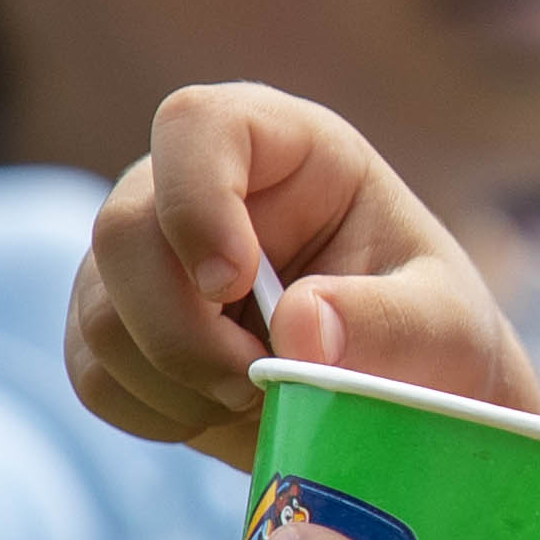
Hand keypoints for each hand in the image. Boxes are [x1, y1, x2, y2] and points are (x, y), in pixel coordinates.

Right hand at [68, 82, 539, 468]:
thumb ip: (391, 324)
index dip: (196, 198)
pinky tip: (224, 414)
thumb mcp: (446, 329)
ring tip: (262, 402)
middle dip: (183, 331)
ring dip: (178, 383)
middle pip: (123, 231)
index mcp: (287, 149)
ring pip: (100, 314)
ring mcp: (147, 255)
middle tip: (258, 385)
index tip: (233, 281)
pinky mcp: (119, 324)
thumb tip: (300, 327)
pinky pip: (92, 373)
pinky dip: (157, 413)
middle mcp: (197, 185)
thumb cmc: (433, 339)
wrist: (403, 400)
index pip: (198, 124)